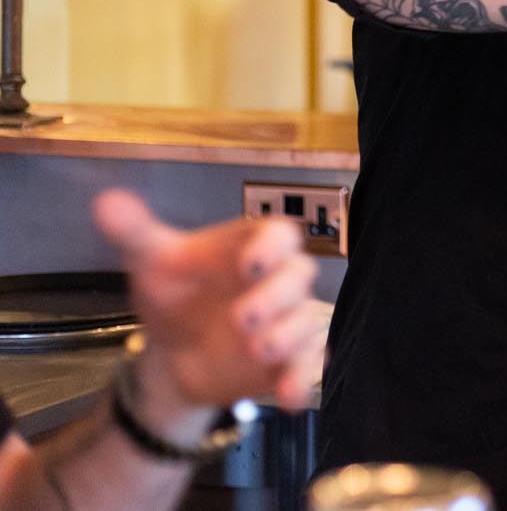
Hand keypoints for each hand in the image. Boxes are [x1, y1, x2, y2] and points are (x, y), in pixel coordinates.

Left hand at [94, 191, 328, 439]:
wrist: (176, 352)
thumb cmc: (175, 295)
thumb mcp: (152, 262)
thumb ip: (136, 232)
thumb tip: (106, 201)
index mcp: (252, 247)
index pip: (279, 233)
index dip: (272, 246)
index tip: (251, 263)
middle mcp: (278, 280)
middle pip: (299, 275)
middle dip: (277, 296)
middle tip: (243, 318)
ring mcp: (289, 320)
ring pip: (307, 321)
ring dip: (287, 336)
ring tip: (256, 350)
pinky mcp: (292, 358)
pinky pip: (309, 366)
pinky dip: (301, 380)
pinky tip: (288, 396)